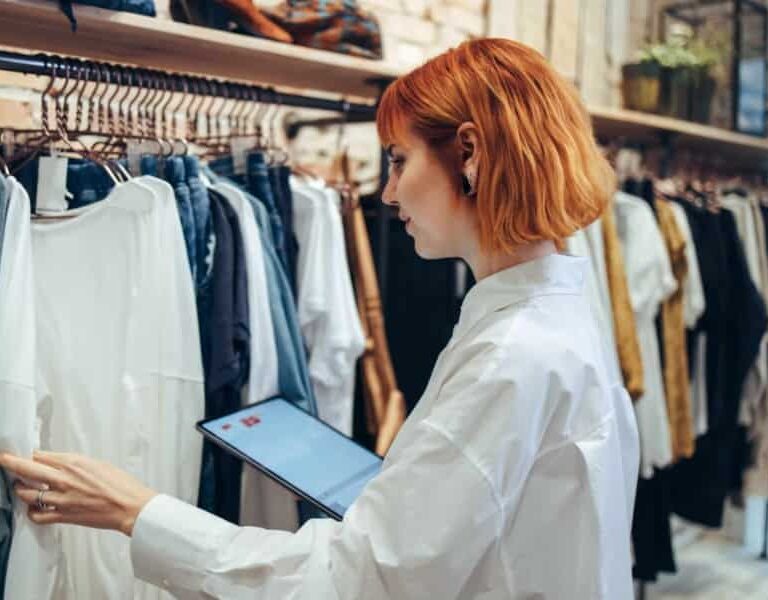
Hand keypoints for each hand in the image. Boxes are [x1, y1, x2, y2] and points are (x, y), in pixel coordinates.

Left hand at [0, 451, 157, 536]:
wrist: (130, 506)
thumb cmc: (121, 485)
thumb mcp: (99, 464)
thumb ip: (76, 464)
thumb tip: (61, 464)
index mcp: (74, 462)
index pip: (41, 455)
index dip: (33, 456)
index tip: (29, 456)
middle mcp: (63, 479)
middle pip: (26, 468)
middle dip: (10, 462)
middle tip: (3, 459)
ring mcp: (61, 499)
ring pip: (26, 492)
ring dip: (20, 489)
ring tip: (19, 487)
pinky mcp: (63, 516)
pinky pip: (37, 515)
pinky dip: (31, 511)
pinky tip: (33, 508)